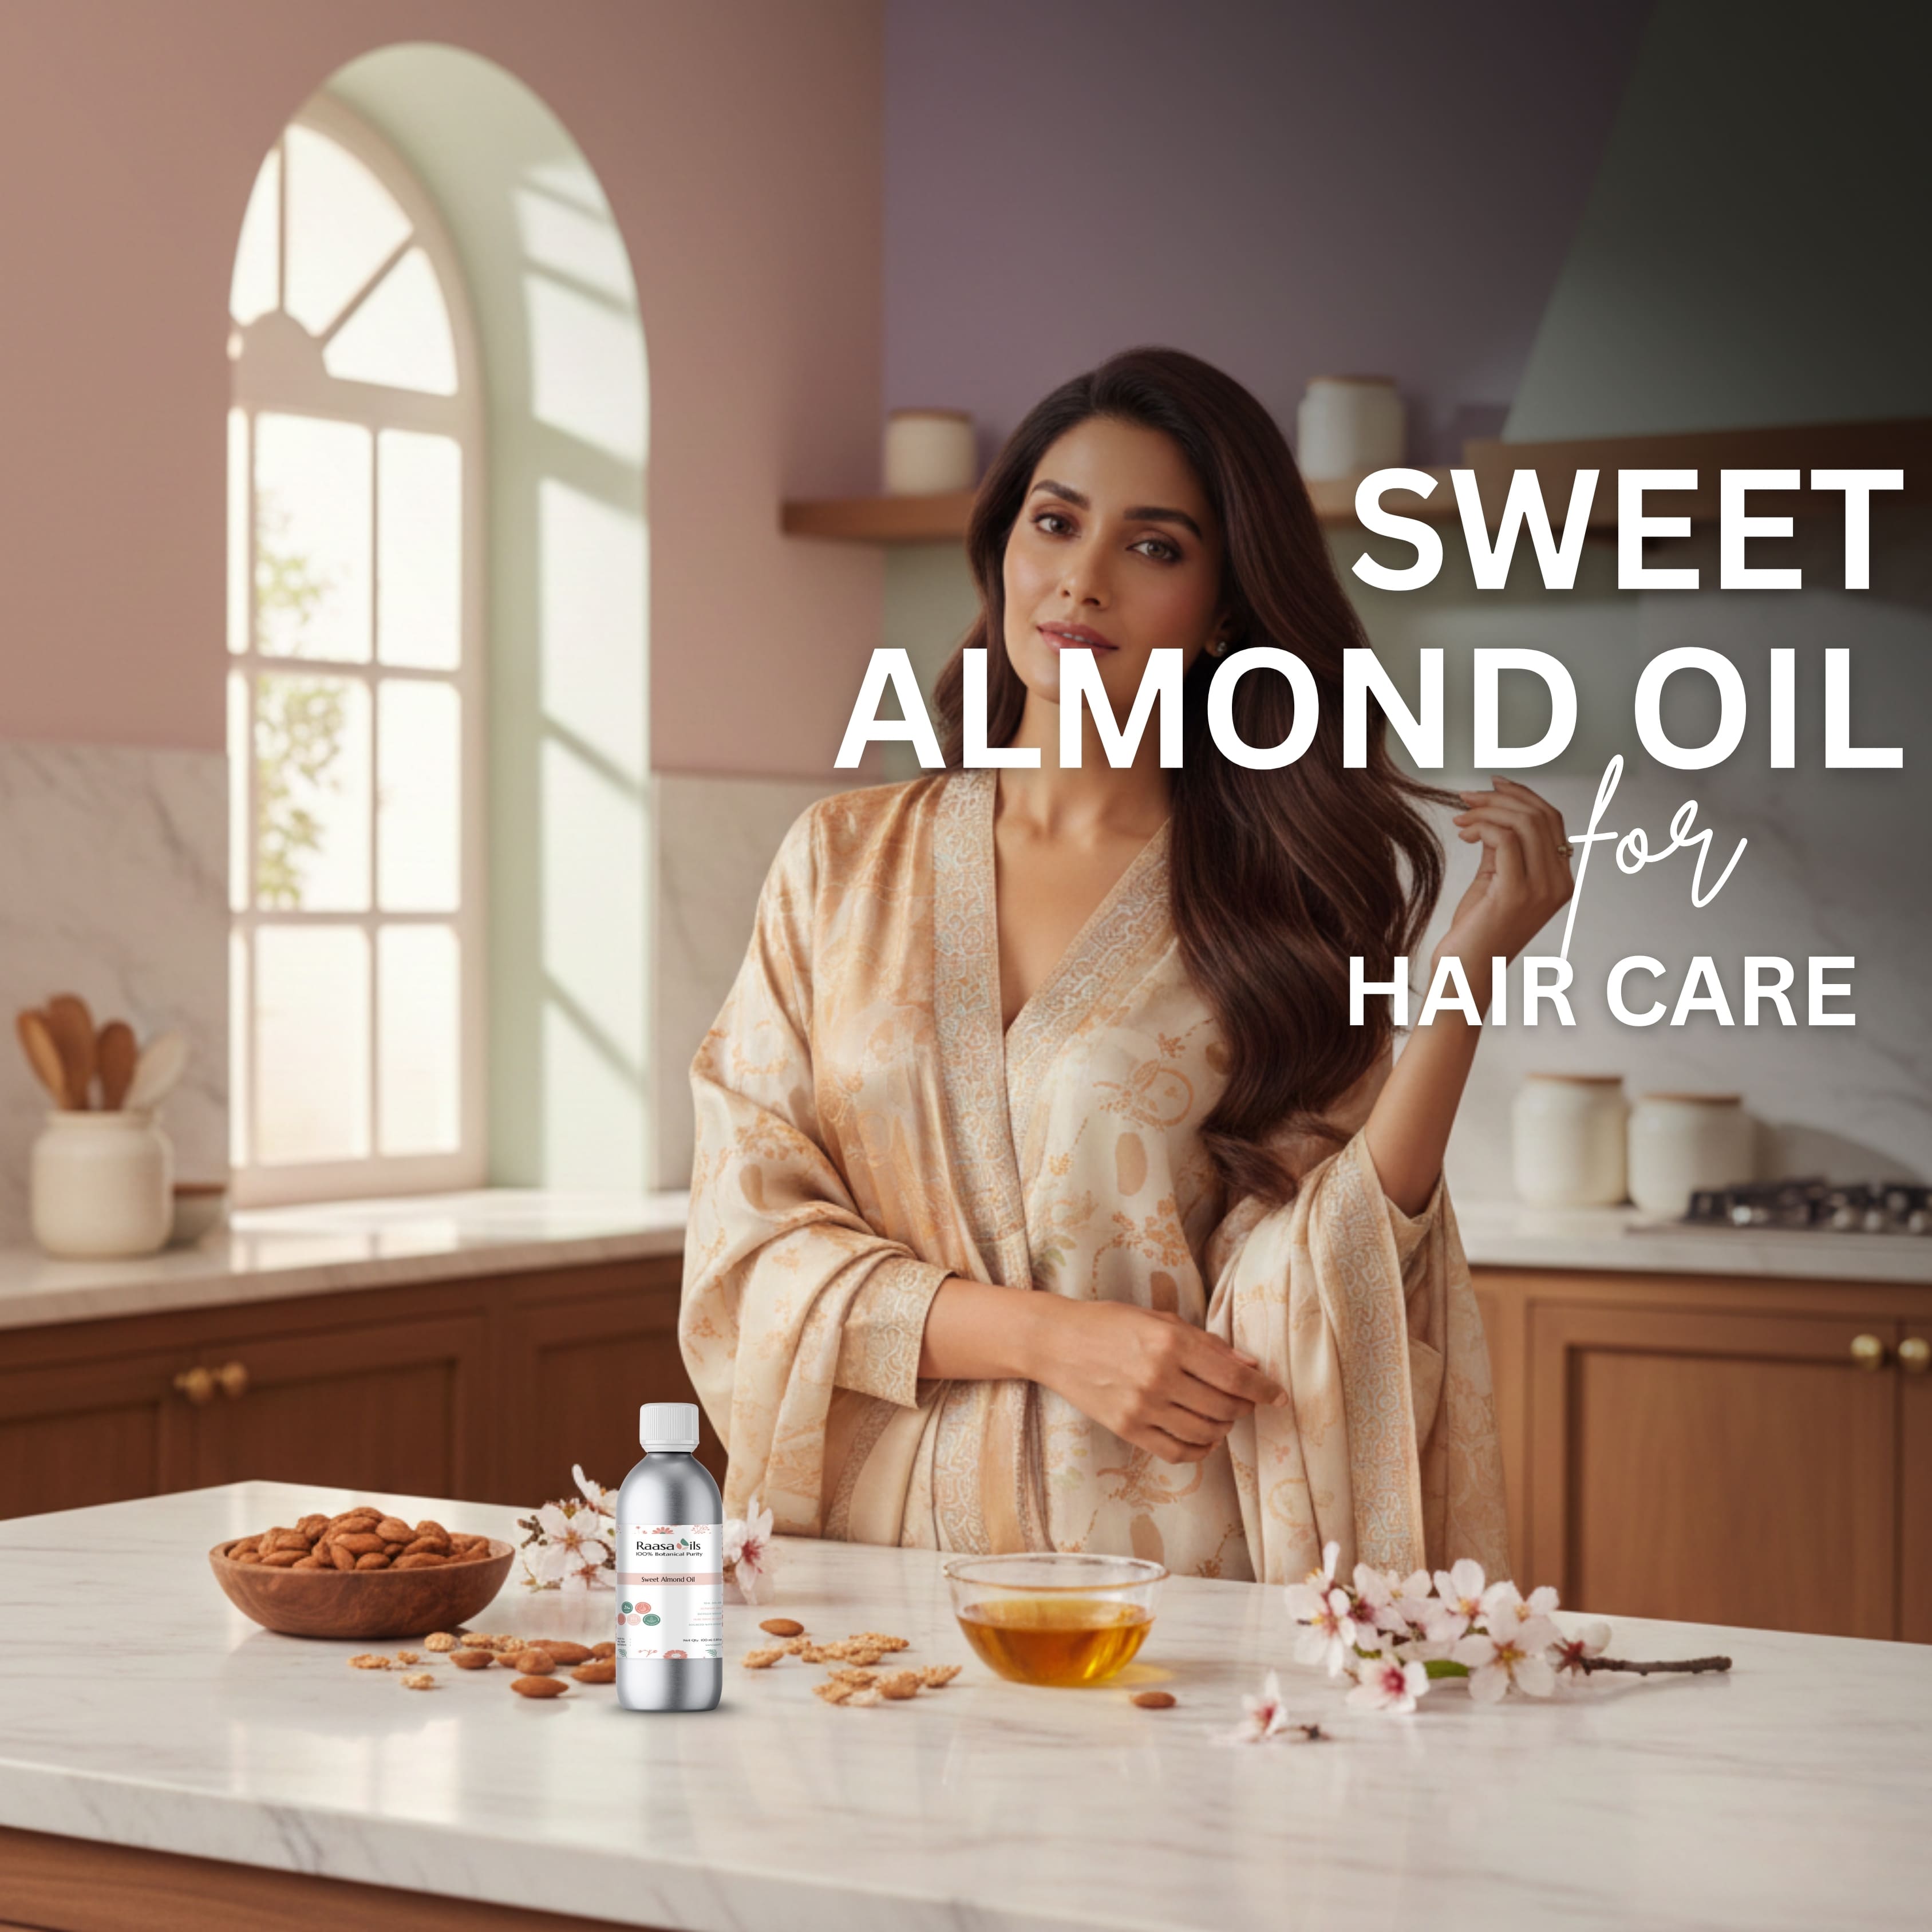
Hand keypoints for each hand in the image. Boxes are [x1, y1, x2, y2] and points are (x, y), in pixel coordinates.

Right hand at [1029, 1302, 1287, 1464]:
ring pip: (1205, 1431)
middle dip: (1244, 1407)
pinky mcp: (1128, 1429)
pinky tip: (1203, 1437)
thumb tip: (1250, 1366)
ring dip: (1223, 1427)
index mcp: (1171, 1341)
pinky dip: (1200, 1449)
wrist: (1057, 1342)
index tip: (1279, 1396)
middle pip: (1224, 1407)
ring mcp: (1143, 1406)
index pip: (1234, 1377)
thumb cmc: (1111, 1323)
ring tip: (1221, 1416)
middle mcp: (1159, 1376)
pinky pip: (1178, 1452)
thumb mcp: (1160, 1319)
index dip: (1263, 1390)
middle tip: (1245, 1402)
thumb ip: (1207, 1344)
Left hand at [1439, 777, 1573, 981]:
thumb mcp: (1495, 880)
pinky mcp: (1516, 893)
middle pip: (1541, 816)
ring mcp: (1541, 889)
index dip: (1522, 795)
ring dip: (1488, 810)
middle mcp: (1559, 883)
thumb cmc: (1476, 931)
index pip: (1551, 820)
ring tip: (1461, 817)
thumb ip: (1503, 848)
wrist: (1464, 973)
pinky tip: (1464, 833)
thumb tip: (1495, 812)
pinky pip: (1505, 840)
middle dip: (1502, 797)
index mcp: (1560, 879)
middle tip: (1468, 797)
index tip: (1492, 785)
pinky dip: (1482, 827)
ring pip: (1524, 823)